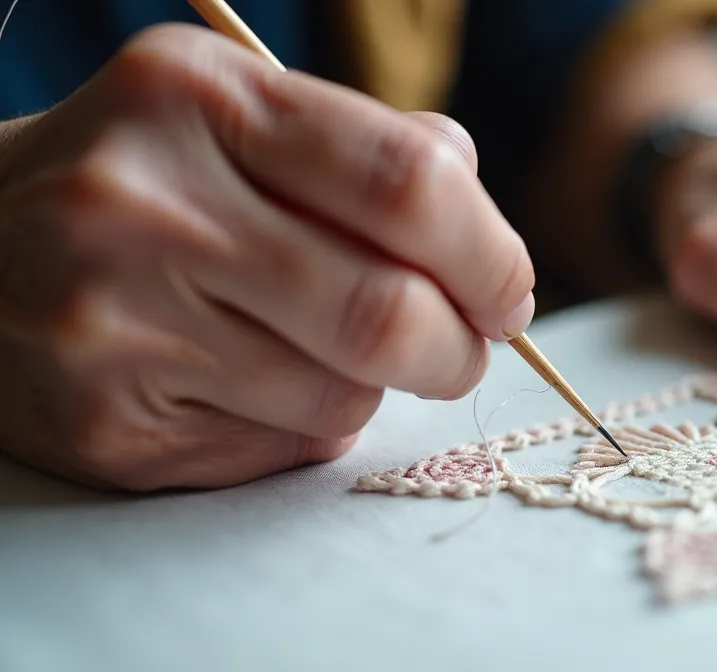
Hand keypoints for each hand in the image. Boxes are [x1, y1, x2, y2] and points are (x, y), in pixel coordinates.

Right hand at [0, 25, 534, 490]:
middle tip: (464, 346)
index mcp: (201, 101)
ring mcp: (113, 323)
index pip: (408, 186)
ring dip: (376, 385)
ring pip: (342, 394)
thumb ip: (368, 147)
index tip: (507, 291)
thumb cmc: (148, 178)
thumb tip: (476, 207)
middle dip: (459, 346)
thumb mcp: (239, 114)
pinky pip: (279, 446)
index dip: (490, 254)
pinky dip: (307, 422)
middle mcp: (144, 206)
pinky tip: (257, 382)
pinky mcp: (106, 424)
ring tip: (331, 350)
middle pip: (386, 312)